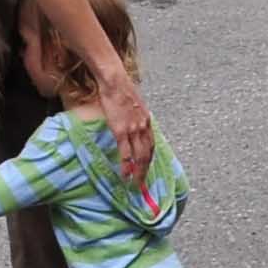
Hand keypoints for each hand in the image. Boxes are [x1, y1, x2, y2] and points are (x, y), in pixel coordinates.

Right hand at [96, 68, 156, 183]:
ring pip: (139, 156)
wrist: (115, 82)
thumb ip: (135, 116)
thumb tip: (132, 123)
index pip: (152, 145)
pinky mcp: (121, 130)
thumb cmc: (121, 91)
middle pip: (148, 154)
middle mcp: (144, 127)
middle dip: (145, 171)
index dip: (149, 160)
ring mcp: (133, 129)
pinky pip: (125, 152)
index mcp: (147, 121)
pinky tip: (125, 175)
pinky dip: (126, 165)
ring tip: (136, 185)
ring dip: (138, 172)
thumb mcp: (134, 105)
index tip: (147, 170)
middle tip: (143, 185)